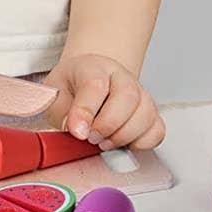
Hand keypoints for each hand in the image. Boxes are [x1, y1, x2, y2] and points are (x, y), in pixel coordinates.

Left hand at [43, 50, 165, 150]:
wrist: (88, 81)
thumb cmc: (72, 89)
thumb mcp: (54, 94)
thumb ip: (61, 111)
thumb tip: (76, 130)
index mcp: (93, 67)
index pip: (95, 85)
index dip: (86, 111)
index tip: (78, 132)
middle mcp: (121, 77)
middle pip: (127, 96)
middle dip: (108, 125)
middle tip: (91, 138)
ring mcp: (140, 94)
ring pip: (146, 114)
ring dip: (123, 137)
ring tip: (104, 142)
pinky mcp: (151, 114)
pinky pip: (156, 131)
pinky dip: (141, 143)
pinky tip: (122, 143)